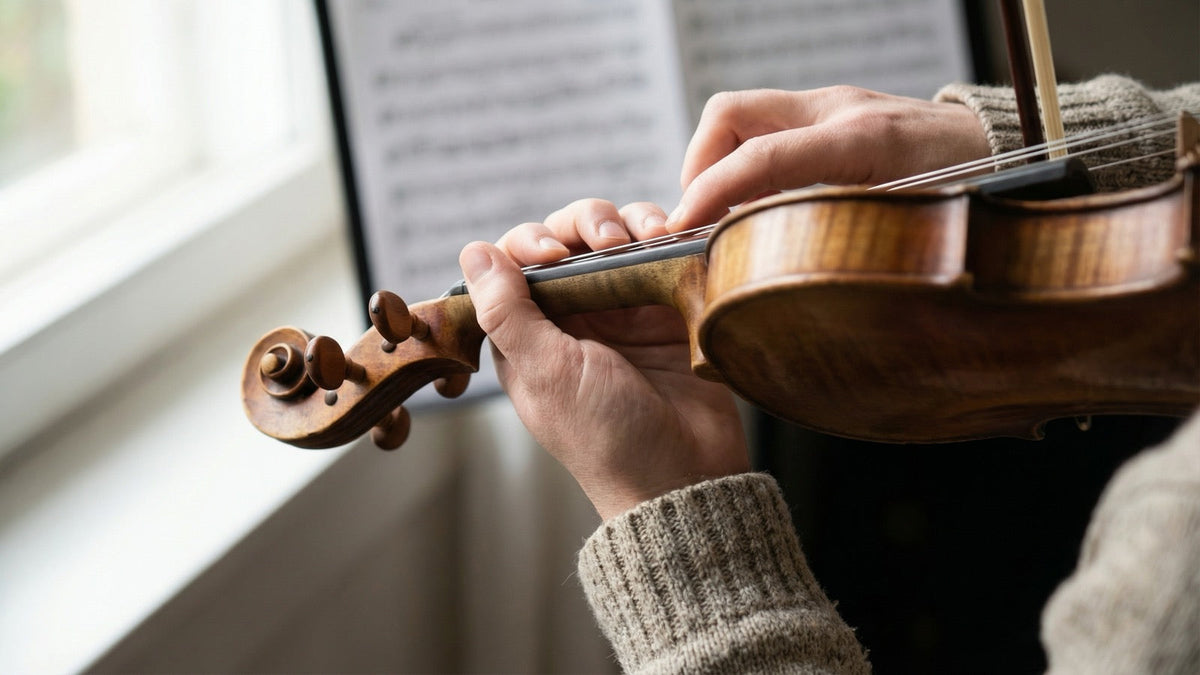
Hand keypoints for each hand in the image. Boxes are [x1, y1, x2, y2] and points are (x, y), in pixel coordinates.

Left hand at [460, 199, 749, 520]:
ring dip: (627, 222)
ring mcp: (622, 309)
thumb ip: (508, 313)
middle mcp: (572, 316)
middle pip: (566, 238)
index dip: (529, 243)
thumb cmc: (608, 437)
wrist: (686, 473)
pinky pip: (660, 254)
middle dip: (584, 223)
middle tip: (610, 241)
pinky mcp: (666, 309)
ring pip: (614, 236)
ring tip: (649, 237)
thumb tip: (475, 251)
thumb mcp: (548, 373)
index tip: (552, 254)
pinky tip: (672, 238)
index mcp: (529, 335)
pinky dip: (665, 236)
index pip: (514, 262)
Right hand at [666, 86, 990, 230]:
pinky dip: (746, 164)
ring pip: (743, 119)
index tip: (680, 228)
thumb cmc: (976, 193)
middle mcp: (840, 110)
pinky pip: (768, 130)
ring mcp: (835, 106)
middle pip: (731, 113)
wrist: (1015, 145)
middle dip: (698, 166)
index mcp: (862, 140)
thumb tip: (783, 277)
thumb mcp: (916, 230)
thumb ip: (848, 243)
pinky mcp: (835, 115)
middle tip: (698, 220)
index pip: (758, 156)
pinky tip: (757, 205)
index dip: (708, 193)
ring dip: (719, 166)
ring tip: (723, 219)